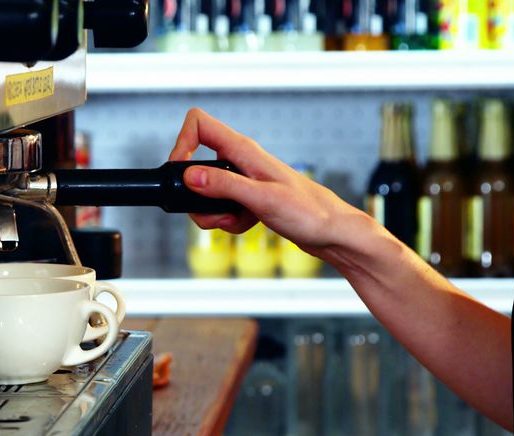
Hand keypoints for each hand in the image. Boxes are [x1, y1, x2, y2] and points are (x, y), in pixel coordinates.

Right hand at [169, 108, 368, 256]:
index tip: (180, 172)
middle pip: (197, 165)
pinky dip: (228, 220)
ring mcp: (244, 179)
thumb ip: (224, 186)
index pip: (200, 124)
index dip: (182, 143)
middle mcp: (241, 161)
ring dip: (211, 211)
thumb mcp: (261, 199)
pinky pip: (223, 207)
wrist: (332, 232)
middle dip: (195, 194)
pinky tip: (247, 224)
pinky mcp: (249, 198)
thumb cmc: (309, 212)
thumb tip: (190, 176)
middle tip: (209, 211)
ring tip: (233, 221)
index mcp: (244, 151)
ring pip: (207, 190)